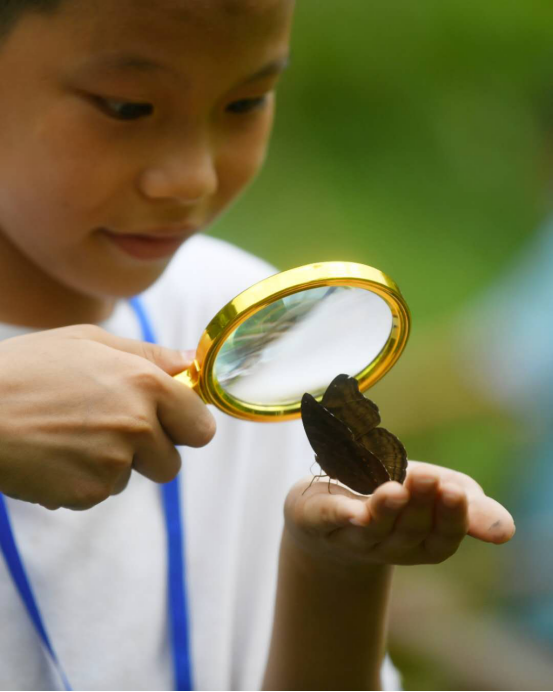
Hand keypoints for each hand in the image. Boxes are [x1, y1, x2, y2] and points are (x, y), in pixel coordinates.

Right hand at [0, 325, 214, 509]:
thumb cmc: (25, 369)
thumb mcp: (88, 341)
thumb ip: (148, 354)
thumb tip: (188, 363)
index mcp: (145, 384)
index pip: (201, 427)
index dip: (185, 426)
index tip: (170, 423)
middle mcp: (137, 426)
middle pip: (171, 462)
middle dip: (149, 451)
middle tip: (110, 429)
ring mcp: (113, 464)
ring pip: (132, 477)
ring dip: (113, 464)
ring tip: (70, 436)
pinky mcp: (86, 493)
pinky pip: (100, 492)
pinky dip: (82, 480)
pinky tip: (54, 456)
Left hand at [284, 460, 514, 568]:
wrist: (322, 511)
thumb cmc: (388, 497)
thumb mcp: (432, 496)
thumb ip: (468, 506)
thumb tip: (508, 530)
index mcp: (420, 541)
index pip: (442, 539)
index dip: (451, 519)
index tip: (456, 492)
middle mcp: (388, 545)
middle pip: (408, 531)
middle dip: (419, 505)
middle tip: (426, 477)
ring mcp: (350, 537)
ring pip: (372, 529)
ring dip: (384, 510)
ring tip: (395, 490)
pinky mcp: (315, 521)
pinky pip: (328, 520)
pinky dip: (340, 515)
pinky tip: (352, 511)